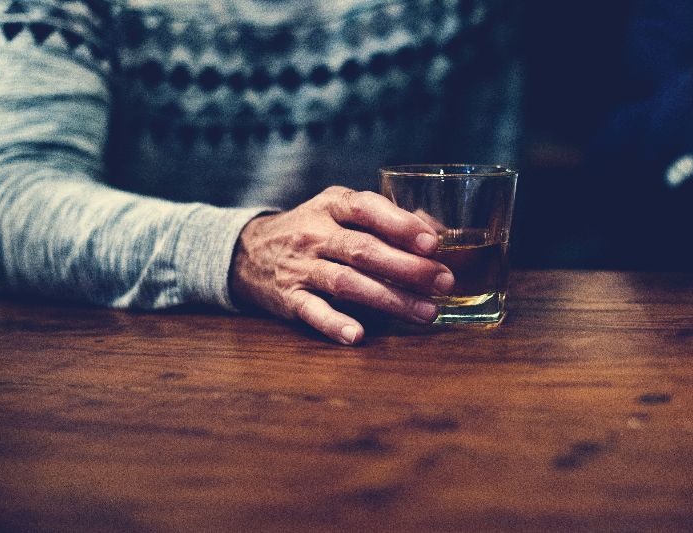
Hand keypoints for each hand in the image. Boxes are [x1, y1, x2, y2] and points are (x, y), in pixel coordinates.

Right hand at [229, 186, 454, 344]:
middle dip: (407, 268)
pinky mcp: (288, 298)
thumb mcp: (340, 211)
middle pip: (363, 250)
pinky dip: (334, 323)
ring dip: (389, 299)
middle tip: (444, 282)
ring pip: (346, 283)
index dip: (400, 225)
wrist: (248, 251)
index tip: (432, 243)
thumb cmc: (312, 230)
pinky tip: (358, 335)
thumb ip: (384, 219)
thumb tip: (437, 232)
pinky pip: (312, 311)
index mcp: (332, 206)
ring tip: (426, 312)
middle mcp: (314, 234)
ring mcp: (300, 267)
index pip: (366, 209)